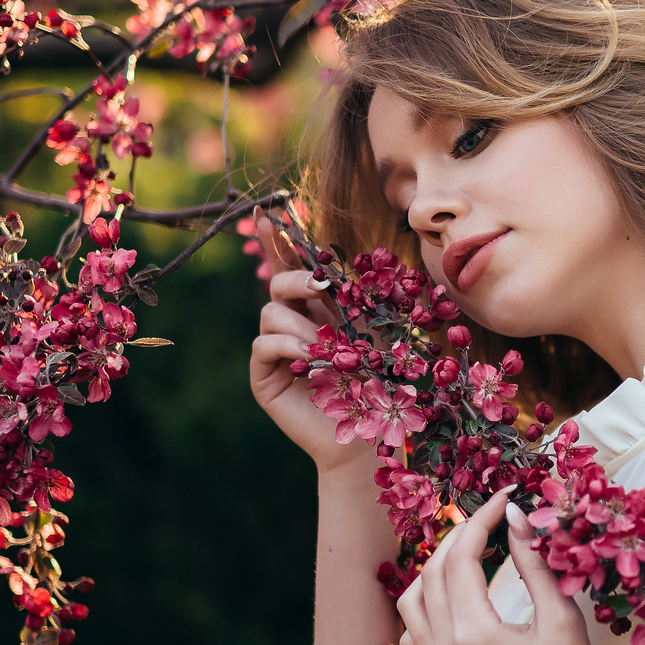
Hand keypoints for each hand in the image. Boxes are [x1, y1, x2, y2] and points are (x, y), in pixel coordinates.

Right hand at [249, 246, 368, 473]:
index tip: (264, 212)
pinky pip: (264, 343)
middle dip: (296, 277)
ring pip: (270, 311)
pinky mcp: (263, 376)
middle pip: (277, 282)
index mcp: (318, 309)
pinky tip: (310, 361)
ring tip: (327, 350)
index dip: (277, 240)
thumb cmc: (380, 383)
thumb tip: (349, 256)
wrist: (371, 432)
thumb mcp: (374, 329)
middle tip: (322, 286)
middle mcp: (293, 325)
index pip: (292, 267)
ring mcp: (275, 350)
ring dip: (303, 325)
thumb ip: (356, 296)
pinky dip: (289, 346)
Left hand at [397, 487, 613, 644]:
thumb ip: (534, 565)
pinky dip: (423, 608)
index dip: (480, 521)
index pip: (462, 558)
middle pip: (433, 573)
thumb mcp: (560, 619)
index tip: (503, 501)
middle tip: (487, 521)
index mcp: (474, 634)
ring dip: (433, 571)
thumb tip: (516, 518)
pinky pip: (412, 635)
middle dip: (458, 538)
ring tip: (465, 554)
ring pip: (411, 602)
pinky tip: (450, 599)